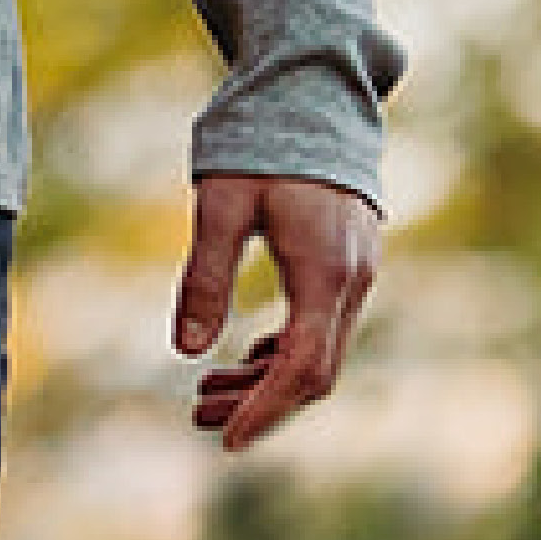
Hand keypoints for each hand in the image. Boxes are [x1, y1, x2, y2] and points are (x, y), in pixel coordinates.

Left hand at [180, 172, 381, 451]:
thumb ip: (203, 276)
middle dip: (259, 403)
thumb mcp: (219, 205)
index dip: (266, 409)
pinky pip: (320, 330)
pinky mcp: (347, 269)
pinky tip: (239, 362)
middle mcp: (352, 281)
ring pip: (319, 354)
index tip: (227, 440)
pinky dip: (281, 354)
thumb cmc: (259, 145)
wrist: (313, 99)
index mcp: (324, 271)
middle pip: (315, 372)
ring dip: (265, 381)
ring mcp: (356, 276)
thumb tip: (184, 350)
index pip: (303, 366)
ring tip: (203, 394)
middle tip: (197, 416)